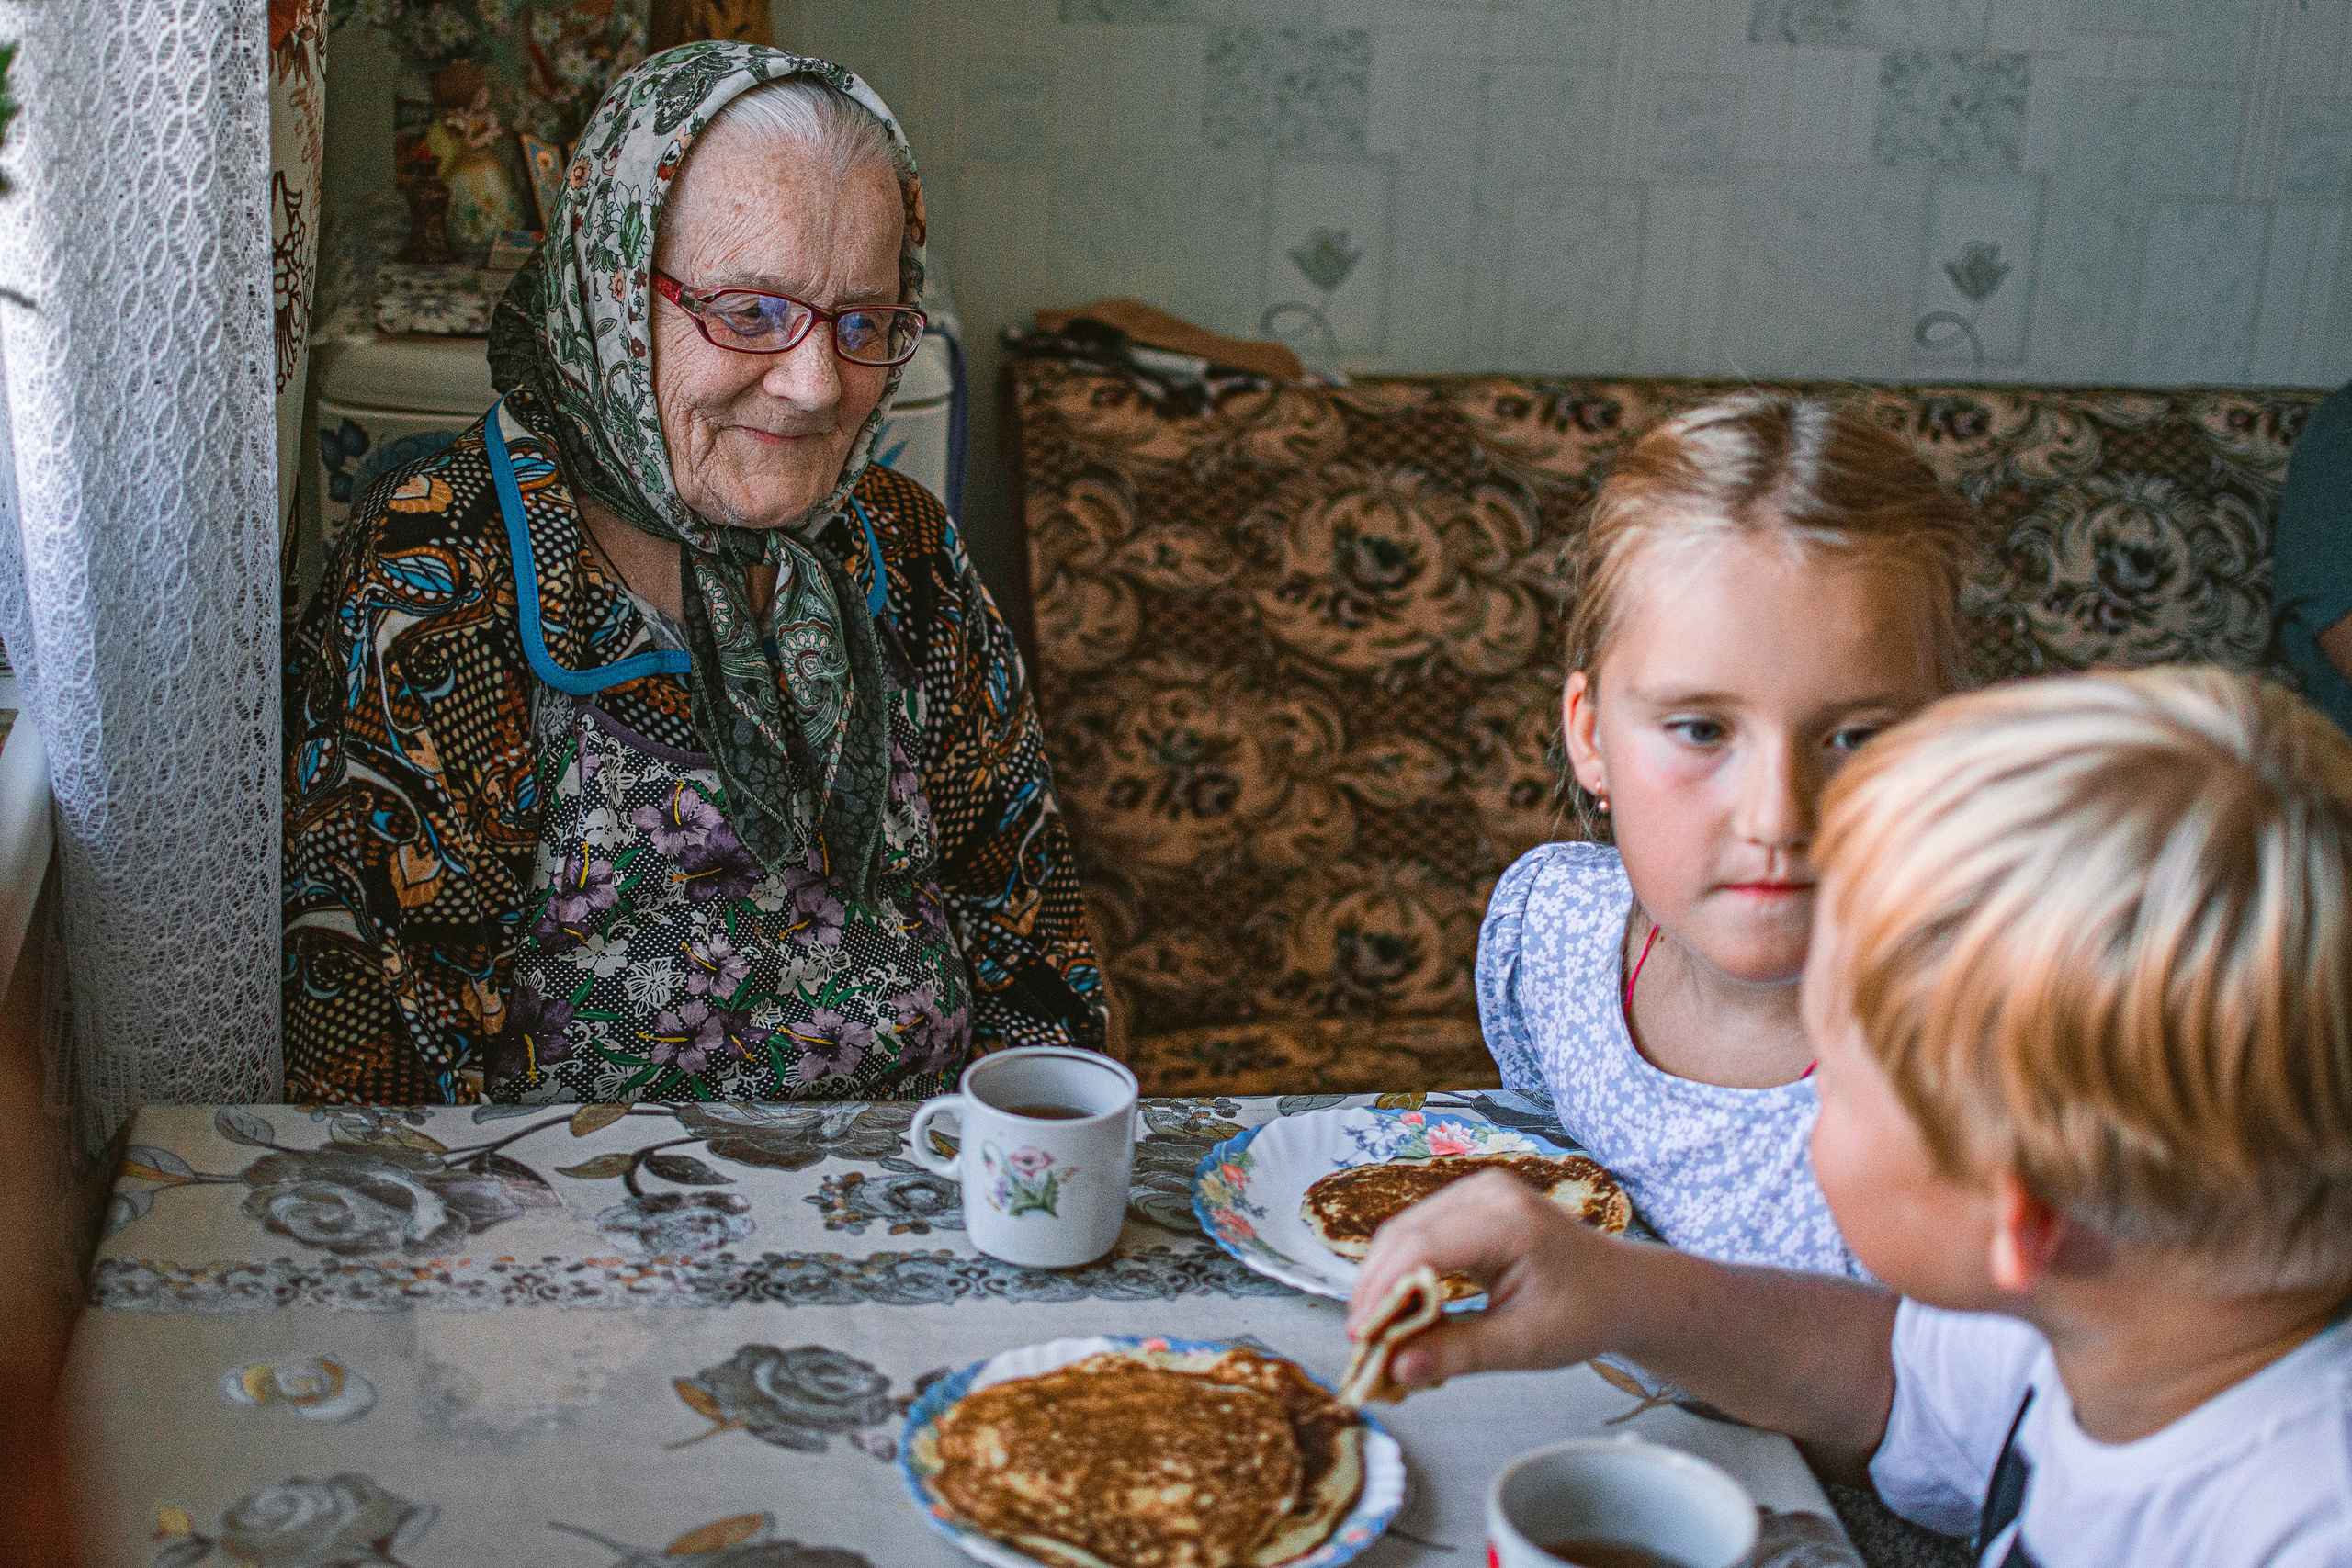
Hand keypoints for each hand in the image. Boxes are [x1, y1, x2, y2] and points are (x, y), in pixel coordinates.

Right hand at [1345, 1172, 1637, 1390]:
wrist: (1622, 1288)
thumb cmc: (1584, 1314)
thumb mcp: (1526, 1344)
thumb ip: (1460, 1354)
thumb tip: (1397, 1369)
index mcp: (1508, 1221)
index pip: (1421, 1246)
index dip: (1380, 1291)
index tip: (1358, 1337)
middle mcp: (1488, 1192)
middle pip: (1403, 1234)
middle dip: (1374, 1289)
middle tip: (1361, 1344)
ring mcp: (1479, 1190)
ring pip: (1404, 1231)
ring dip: (1383, 1279)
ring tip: (1377, 1331)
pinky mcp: (1472, 1200)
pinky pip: (1420, 1231)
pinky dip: (1403, 1269)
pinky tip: (1400, 1308)